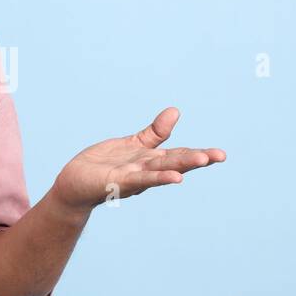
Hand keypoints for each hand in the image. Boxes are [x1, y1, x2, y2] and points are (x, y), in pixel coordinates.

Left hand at [51, 107, 224, 212]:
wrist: (74, 183)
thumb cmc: (104, 165)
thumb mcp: (133, 144)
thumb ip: (155, 132)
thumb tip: (175, 111)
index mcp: (150, 160)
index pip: (178, 155)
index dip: (200, 154)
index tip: (221, 155)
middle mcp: (146, 170)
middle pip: (174, 162)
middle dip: (197, 159)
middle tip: (220, 155)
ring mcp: (133, 177)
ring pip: (160, 170)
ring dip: (181, 167)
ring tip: (202, 160)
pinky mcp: (117, 182)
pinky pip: (140, 178)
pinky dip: (157, 177)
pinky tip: (173, 177)